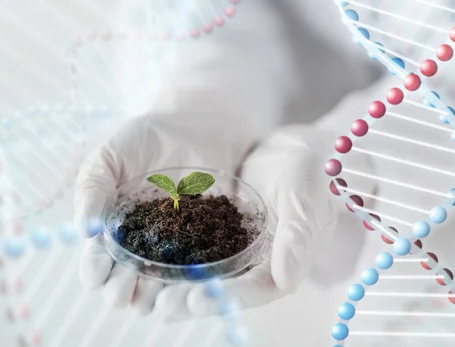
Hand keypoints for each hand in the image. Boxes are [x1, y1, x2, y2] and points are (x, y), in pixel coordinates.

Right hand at [74, 85, 262, 315]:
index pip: (97, 261)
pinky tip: (194, 281)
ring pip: (162, 285)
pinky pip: (201, 269)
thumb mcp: (111, 155)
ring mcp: (175, 248)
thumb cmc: (145, 139)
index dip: (94, 271)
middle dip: (121, 291)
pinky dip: (196, 279)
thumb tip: (84, 231)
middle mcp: (141, 248)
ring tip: (156, 290)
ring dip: (157, 294)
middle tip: (125, 287)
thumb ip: (94, 188)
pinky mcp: (208, 243)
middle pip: (127, 283)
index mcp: (111, 231)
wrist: (195, 128)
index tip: (96, 274)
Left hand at [150, 124, 377, 319]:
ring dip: (176, 283)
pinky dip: (172, 252)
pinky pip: (193, 245)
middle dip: (190, 298)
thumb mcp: (304, 201)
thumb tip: (286, 281)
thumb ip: (296, 239)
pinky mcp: (218, 230)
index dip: (225, 298)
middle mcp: (257, 264)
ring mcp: (236, 249)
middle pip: (222, 289)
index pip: (254, 291)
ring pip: (204, 272)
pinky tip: (145, 254)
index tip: (195, 300)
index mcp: (282, 266)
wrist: (296, 149)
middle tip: (160, 304)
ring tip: (145, 290)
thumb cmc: (309, 174)